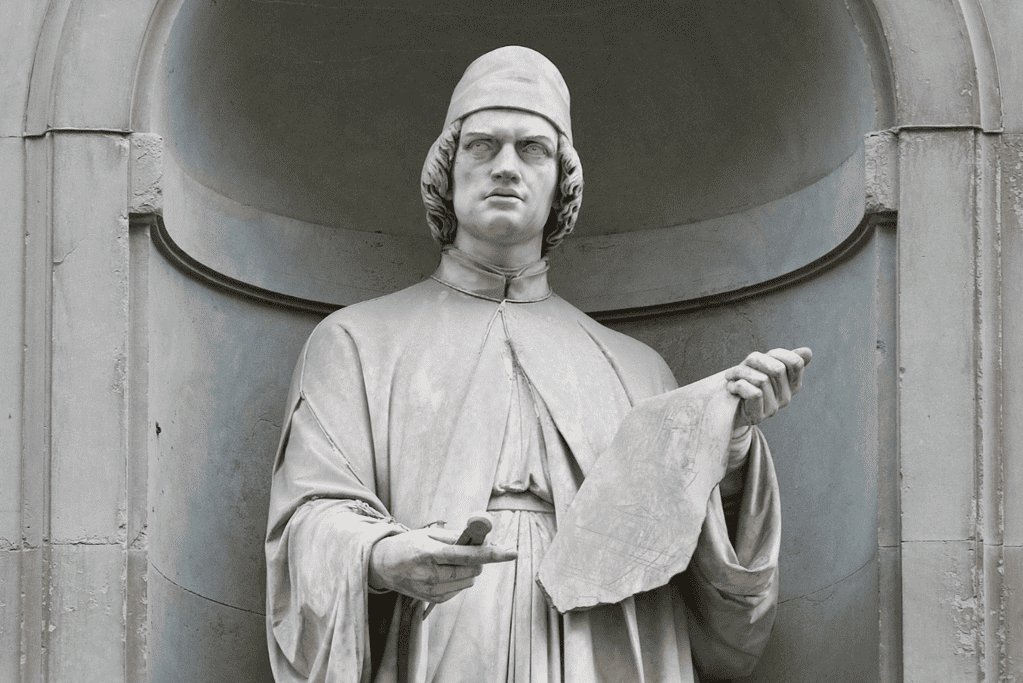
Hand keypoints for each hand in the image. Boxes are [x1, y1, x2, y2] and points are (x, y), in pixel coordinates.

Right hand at [367, 527, 516, 602]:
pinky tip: (444, 571)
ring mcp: (430, 590)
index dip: (491, 553)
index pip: (466, 555)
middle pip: (471, 571)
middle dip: (479, 560)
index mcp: (428, 553)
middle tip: (472, 548)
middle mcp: (429, 574)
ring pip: (468, 581)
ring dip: (469, 570)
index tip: (512, 551)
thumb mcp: (429, 534)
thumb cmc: (410, 544)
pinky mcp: (432, 599)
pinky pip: (459, 589)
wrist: (384, 565)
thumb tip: (486, 539)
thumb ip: (458, 536)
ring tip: (450, 560)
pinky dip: (459, 579)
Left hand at [725, 347, 811, 428]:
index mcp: (792, 384)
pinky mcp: (759, 417)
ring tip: (731, 376)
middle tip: (741, 365)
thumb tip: (808, 352)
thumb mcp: (764, 366)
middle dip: (754, 360)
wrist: (726, 406)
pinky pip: (754, 394)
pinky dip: (739, 385)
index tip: (760, 356)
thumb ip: (784, 359)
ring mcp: (774, 409)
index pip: (796, 363)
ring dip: (740, 372)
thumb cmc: (747, 382)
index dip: (777, 353)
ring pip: (762, 380)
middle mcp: (786, 397)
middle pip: (777, 369)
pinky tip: (731, 387)